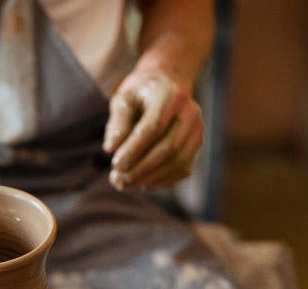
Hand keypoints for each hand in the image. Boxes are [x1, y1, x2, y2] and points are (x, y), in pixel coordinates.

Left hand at [102, 70, 202, 190]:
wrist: (167, 85)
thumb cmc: (139, 95)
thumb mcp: (123, 100)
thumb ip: (116, 122)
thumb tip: (111, 148)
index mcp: (170, 95)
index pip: (154, 128)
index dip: (134, 150)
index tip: (115, 165)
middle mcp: (189, 112)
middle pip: (168, 148)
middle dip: (141, 169)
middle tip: (117, 180)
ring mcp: (196, 130)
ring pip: (178, 162)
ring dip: (150, 178)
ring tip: (125, 184)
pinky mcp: (196, 145)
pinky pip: (182, 169)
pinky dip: (161, 181)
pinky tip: (141, 183)